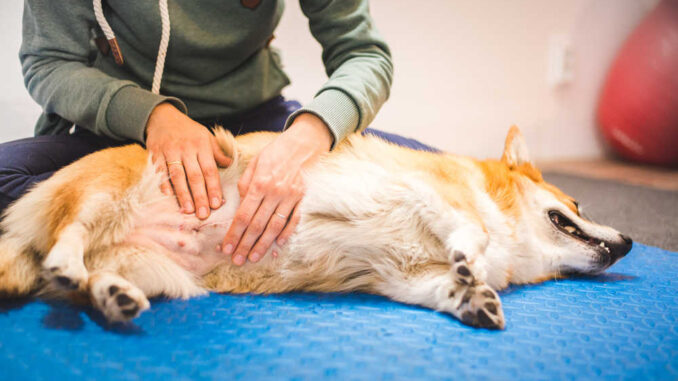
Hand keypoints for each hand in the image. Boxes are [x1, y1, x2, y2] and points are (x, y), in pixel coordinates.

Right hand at [146, 103, 231, 218]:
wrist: (162, 116)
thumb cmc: (188, 131)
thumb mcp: (206, 136)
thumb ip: (217, 152)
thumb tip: (229, 165)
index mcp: (202, 145)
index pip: (210, 170)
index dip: (214, 188)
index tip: (217, 204)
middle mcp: (187, 148)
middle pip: (195, 176)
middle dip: (200, 197)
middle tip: (203, 214)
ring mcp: (170, 151)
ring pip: (178, 176)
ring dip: (183, 194)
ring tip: (188, 210)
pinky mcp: (155, 153)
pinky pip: (160, 171)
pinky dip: (164, 184)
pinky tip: (168, 197)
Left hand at [221, 113, 332, 264]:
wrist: (303, 144)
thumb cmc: (276, 152)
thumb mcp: (255, 163)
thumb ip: (246, 184)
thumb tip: (241, 204)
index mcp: (259, 184)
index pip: (243, 215)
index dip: (234, 234)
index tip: (227, 248)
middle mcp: (275, 193)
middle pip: (257, 225)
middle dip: (245, 245)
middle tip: (237, 260)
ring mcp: (291, 197)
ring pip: (275, 227)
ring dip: (263, 245)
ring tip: (254, 258)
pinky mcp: (303, 199)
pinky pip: (294, 221)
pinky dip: (286, 234)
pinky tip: (277, 245)